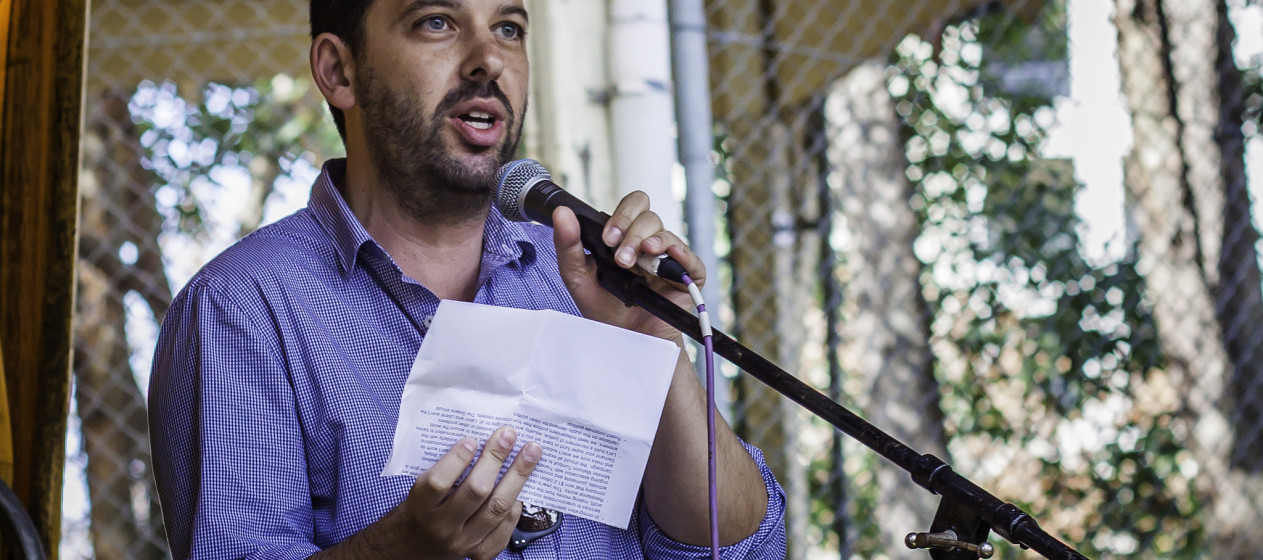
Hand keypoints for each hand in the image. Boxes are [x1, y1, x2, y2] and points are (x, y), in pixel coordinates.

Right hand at [398, 426, 540, 559]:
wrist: (420, 544)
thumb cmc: (425, 506)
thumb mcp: (423, 486)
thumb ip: (445, 467)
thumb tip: (481, 438)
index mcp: (422, 506)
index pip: (439, 482)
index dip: (457, 459)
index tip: (472, 439)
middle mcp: (443, 527)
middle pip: (476, 491)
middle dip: (495, 459)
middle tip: (509, 434)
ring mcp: (464, 542)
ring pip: (497, 507)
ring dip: (518, 475)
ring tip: (531, 451)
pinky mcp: (482, 552)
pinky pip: (506, 526)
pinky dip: (516, 503)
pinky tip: (522, 483)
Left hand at [552, 191, 705, 341]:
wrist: (625, 342)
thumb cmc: (605, 311)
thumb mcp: (578, 278)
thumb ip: (568, 246)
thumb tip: (562, 212)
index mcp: (626, 238)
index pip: (632, 206)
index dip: (622, 216)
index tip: (608, 238)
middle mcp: (648, 244)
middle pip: (648, 214)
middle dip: (631, 229)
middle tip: (619, 255)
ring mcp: (669, 260)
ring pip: (664, 233)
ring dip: (646, 243)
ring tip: (633, 265)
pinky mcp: (687, 277)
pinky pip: (689, 258)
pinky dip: (679, 254)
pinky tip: (666, 258)